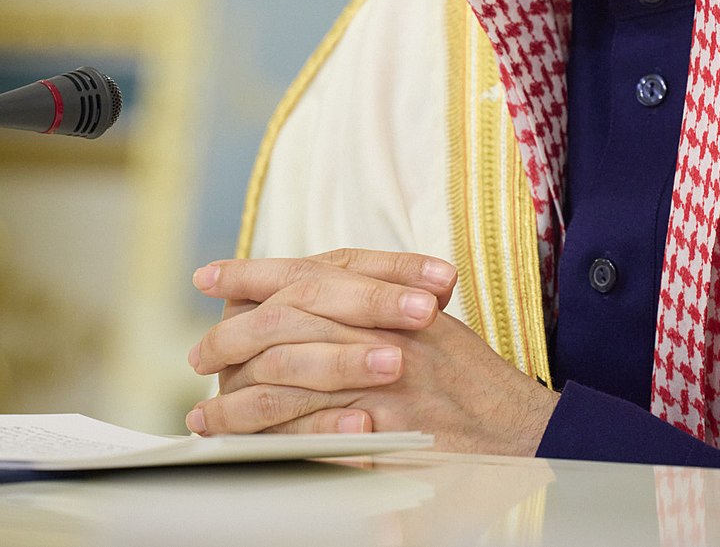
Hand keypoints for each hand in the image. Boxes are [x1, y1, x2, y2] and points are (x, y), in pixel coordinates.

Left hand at [186, 249, 557, 454]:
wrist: (522, 428)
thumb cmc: (472, 380)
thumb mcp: (426, 324)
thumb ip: (370, 308)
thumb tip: (302, 301)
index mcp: (390, 296)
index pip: (310, 272)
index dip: (255, 273)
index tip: (210, 276)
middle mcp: (383, 328)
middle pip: (287, 319)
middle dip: (232, 337)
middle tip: (198, 355)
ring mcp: (383, 378)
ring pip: (289, 377)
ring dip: (238, 398)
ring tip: (205, 414)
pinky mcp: (383, 427)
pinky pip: (311, 431)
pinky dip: (268, 438)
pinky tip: (242, 447)